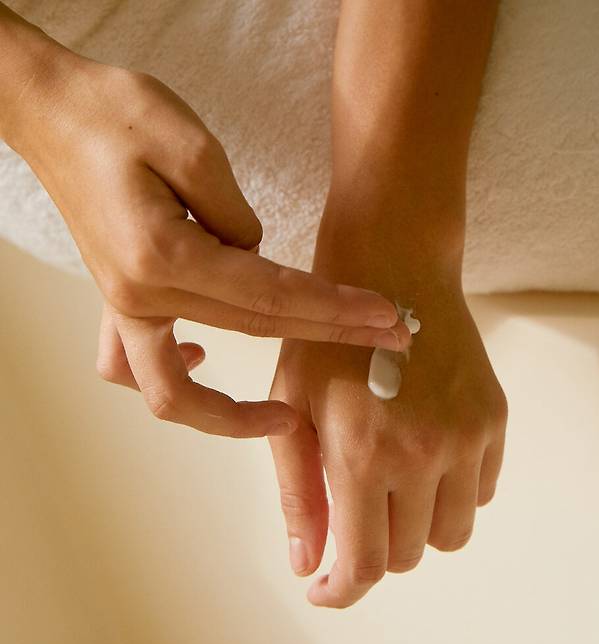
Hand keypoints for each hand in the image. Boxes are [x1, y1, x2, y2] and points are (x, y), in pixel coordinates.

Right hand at [7, 43, 410, 436]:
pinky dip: (176, 379)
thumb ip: (235, 215)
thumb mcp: (190, 144)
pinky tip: (206, 357)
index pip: (271, 296)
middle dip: (325, 338)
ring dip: (233, 412)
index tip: (386, 316)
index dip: (334, 309)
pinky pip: (134, 367)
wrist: (50, 113)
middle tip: (384, 344)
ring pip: (175, 390)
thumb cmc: (113, 114)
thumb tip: (255, 255)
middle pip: (251, 333)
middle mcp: (140, 297)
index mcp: (163, 257)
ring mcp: (124, 306)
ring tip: (284, 414)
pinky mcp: (119, 300)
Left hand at [268, 204, 507, 605]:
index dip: (342, 588)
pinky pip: (483, 492)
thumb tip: (306, 562)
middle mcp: (422, 453)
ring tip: (392, 485)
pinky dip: (452, 493)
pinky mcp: (494, 419)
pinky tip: (425, 457)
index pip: (366, 564)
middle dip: (375, 548)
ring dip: (417, 526)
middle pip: (409, 554)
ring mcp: (467, 436)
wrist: (393, 271)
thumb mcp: (293, 406)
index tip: (327, 586)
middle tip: (354, 512)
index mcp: (361, 452)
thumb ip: (298, 490)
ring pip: (452, 533)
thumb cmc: (326, 336)